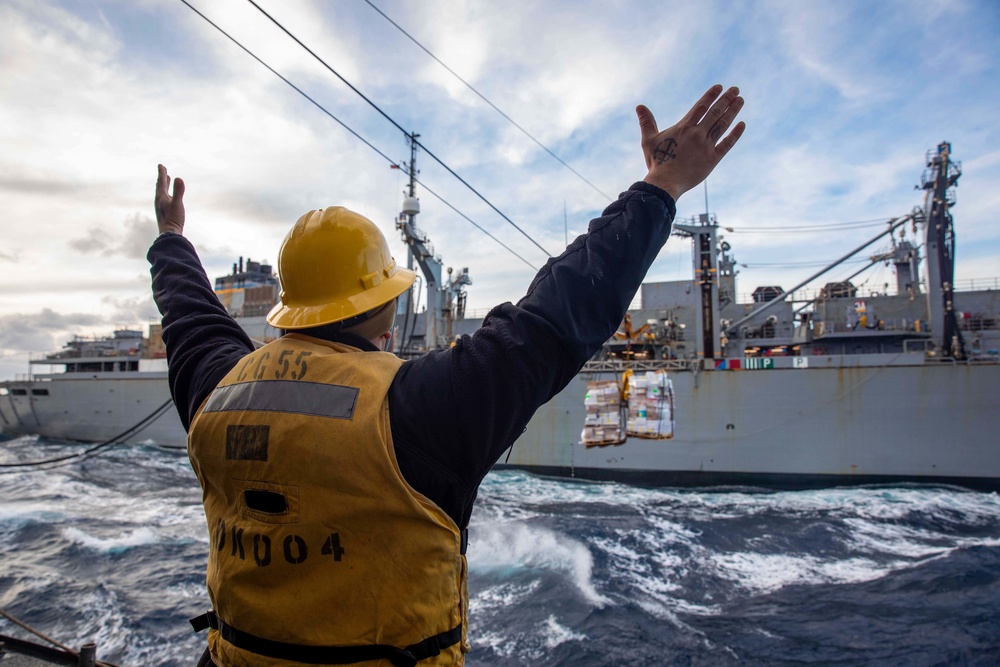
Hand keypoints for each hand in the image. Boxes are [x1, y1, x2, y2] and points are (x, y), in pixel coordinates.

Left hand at [155, 164, 185, 234]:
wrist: (169, 234)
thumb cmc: (173, 219)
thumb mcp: (178, 204)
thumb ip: (178, 192)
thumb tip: (179, 178)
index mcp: (161, 197)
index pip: (161, 182)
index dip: (162, 173)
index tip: (161, 165)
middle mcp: (159, 201)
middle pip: (160, 186)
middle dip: (162, 178)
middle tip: (162, 170)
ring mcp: (162, 206)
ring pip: (162, 192)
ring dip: (164, 185)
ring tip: (166, 180)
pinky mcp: (165, 212)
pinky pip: (165, 198)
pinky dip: (167, 193)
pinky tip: (170, 197)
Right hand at [638, 85, 744, 200]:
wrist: (665, 183)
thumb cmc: (657, 161)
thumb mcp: (648, 140)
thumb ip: (647, 122)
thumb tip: (639, 106)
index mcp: (684, 127)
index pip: (701, 106)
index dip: (711, 95)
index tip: (719, 87)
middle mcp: (697, 134)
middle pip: (715, 112)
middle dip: (726, 99)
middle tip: (735, 89)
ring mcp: (706, 146)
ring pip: (722, 124)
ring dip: (733, 111)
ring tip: (740, 100)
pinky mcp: (712, 159)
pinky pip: (727, 144)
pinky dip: (735, 134)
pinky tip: (742, 124)